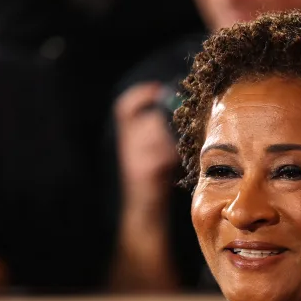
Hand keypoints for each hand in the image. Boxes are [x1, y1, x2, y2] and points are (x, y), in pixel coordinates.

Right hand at [114, 82, 180, 205]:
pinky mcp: (146, 172)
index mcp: (127, 139)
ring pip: (158, 135)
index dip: (140, 94)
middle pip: (149, 119)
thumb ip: (157, 133)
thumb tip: (175, 109)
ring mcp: (135, 159)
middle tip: (175, 134)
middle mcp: (128, 147)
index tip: (157, 88)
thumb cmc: (154, 183)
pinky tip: (173, 167)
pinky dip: (172, 158)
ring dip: (171, 143)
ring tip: (173, 158)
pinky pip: (164, 155)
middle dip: (166, 125)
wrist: (144, 212)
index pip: (125, 108)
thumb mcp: (153, 153)